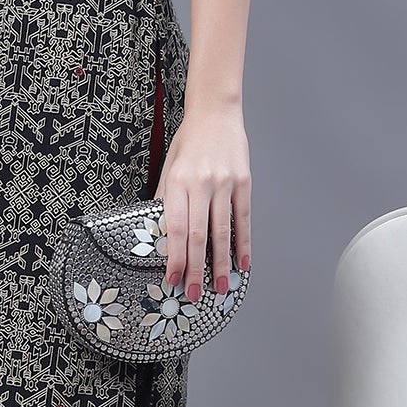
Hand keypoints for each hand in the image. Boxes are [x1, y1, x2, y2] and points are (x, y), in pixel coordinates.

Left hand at [152, 98, 250, 304]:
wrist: (215, 112)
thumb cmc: (188, 141)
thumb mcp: (169, 167)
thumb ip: (166, 200)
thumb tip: (162, 234)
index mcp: (178, 182)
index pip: (175, 227)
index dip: (174, 257)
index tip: (171, 279)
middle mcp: (201, 183)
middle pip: (198, 235)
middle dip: (195, 269)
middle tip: (193, 294)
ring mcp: (225, 182)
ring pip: (222, 231)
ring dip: (221, 263)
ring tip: (220, 287)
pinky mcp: (244, 181)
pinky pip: (243, 217)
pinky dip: (243, 242)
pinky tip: (242, 262)